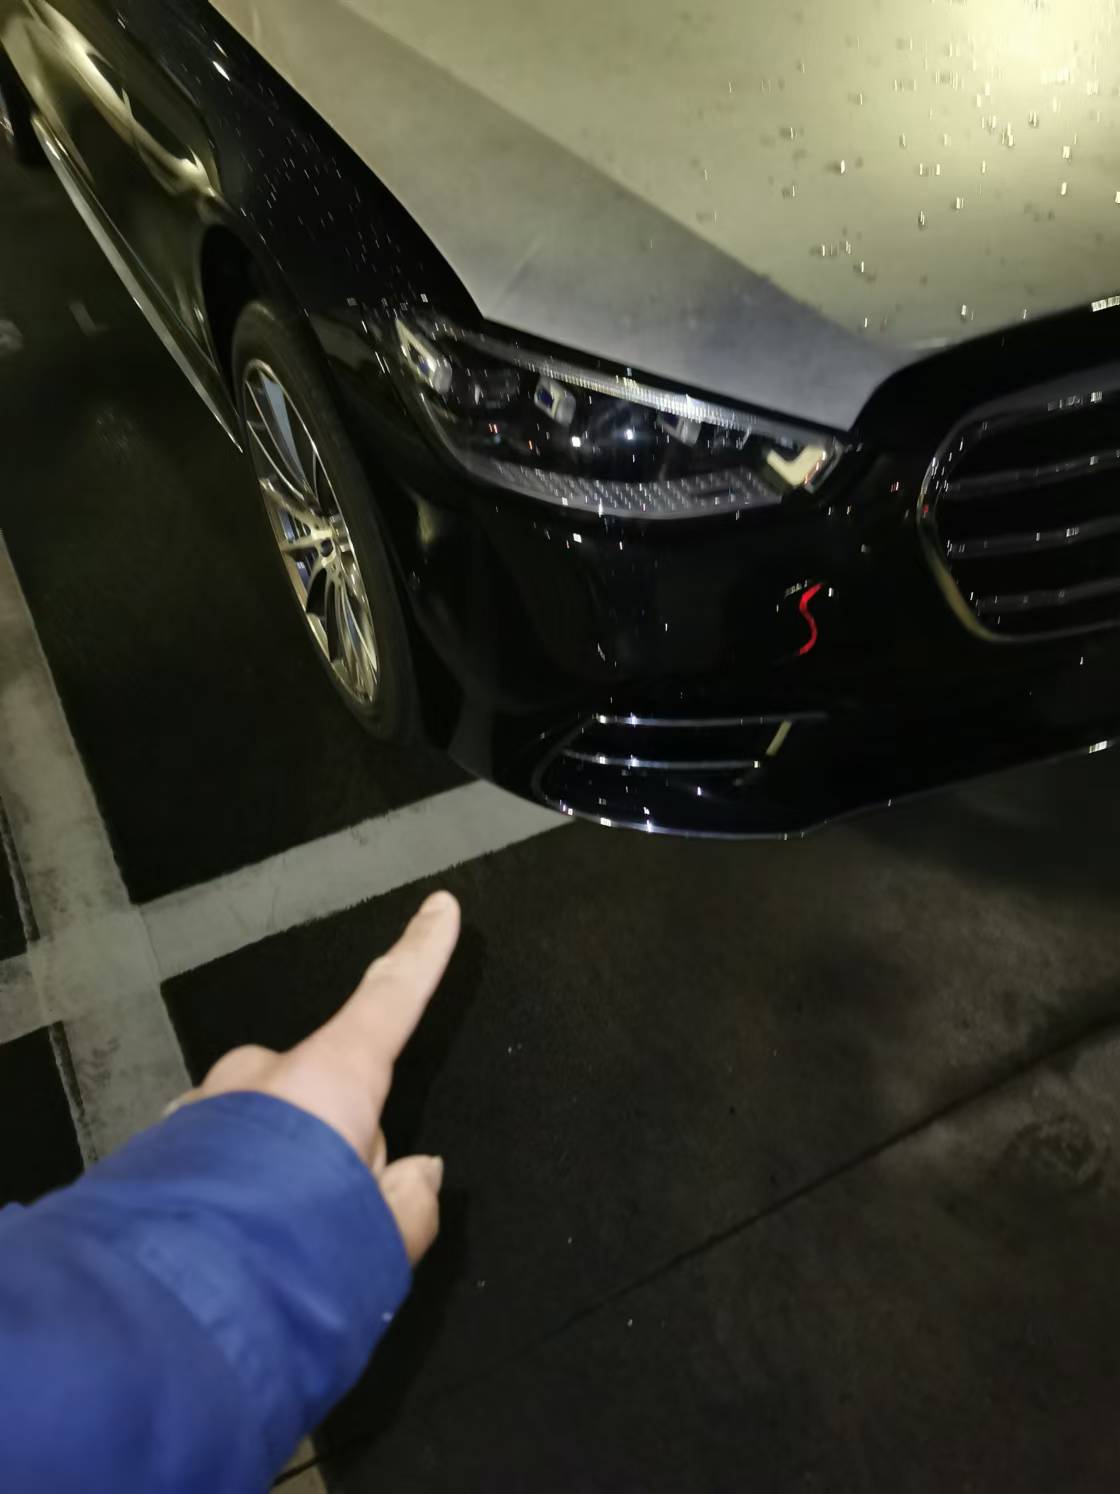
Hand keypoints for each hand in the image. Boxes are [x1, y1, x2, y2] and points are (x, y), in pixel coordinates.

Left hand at [169, 890, 460, 1263]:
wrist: (171, 1305)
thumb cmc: (297, 1254)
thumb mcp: (384, 1242)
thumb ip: (409, 1203)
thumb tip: (417, 1172)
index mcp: (330, 1080)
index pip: (391, 999)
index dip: (420, 953)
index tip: (438, 905)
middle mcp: (263, 1074)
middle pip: (321, 1088)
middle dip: (329, 1137)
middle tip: (328, 1218)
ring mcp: (203, 1104)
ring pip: (260, 1123)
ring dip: (271, 1167)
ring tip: (270, 1246)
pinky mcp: (158, 1145)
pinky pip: (211, 1152)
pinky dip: (224, 1184)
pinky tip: (222, 1242)